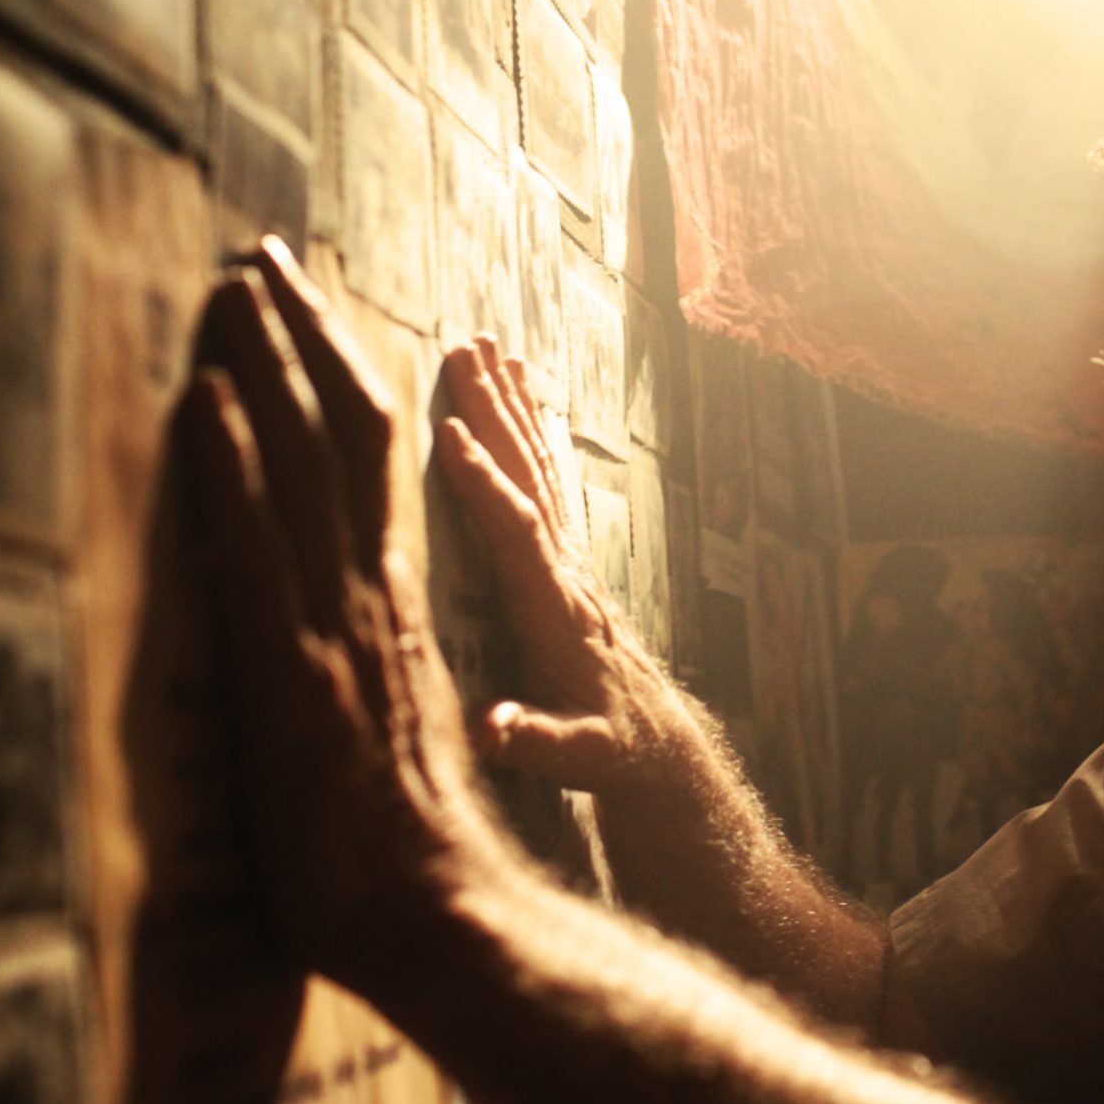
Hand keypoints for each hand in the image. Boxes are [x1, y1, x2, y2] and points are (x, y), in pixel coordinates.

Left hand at [178, 237, 497, 989]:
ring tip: (231, 282)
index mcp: (391, 604)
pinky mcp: (291, 669)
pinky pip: (258, 543)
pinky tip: (204, 397)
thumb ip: (347, 670)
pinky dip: (230, 462)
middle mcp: (371, 593)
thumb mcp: (374, 733)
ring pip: (308, 461)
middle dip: (305, 333)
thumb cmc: (398, 853)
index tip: (301, 311)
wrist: (438, 914)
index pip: (368, 464)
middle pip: (347, 430)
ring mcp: (334, 624)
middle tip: (263, 254)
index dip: (333, 379)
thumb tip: (300, 644)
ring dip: (266, 362)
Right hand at [438, 337, 710, 804]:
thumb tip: (494, 732)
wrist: (654, 742)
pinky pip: (547, 479)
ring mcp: (570, 558)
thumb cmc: (606, 751)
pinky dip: (532, 430)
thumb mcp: (575, 759)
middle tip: (463, 347)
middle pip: (528, 477)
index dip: (485, 485)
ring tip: (486, 344)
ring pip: (537, 465)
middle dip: (494, 412)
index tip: (450, 433)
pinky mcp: (568, 558)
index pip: (519, 534)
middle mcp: (566, 570)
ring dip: (509, 404)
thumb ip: (535, 741)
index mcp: (556, 611)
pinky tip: (524, 392)